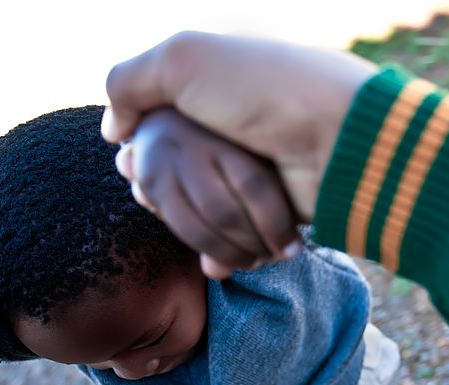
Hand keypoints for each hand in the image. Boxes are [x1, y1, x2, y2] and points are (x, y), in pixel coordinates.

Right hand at [103, 32, 374, 271]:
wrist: (335, 134)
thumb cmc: (261, 88)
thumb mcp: (183, 58)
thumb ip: (130, 82)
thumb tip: (113, 132)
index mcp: (205, 97)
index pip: (155, 139)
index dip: (143, 159)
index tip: (135, 168)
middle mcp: (227, 137)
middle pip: (174, 186)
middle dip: (163, 200)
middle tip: (155, 199)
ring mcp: (251, 178)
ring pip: (202, 221)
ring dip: (199, 235)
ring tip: (197, 233)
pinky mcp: (273, 215)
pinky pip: (236, 244)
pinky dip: (225, 256)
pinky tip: (215, 263)